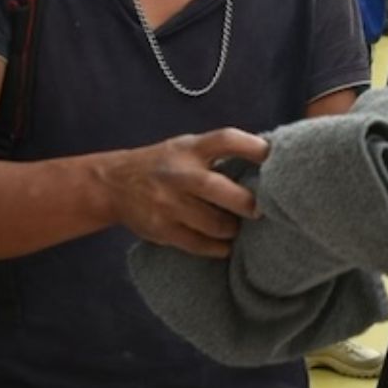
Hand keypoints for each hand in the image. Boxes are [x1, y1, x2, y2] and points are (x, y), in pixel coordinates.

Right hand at [103, 129, 268, 257]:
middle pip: (219, 189)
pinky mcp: (162, 229)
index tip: (274, 158)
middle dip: (247, 203)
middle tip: (261, 211)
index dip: (254, 148)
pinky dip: (218, 247)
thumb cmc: (163, 164)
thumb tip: (269, 162)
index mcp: (190, 148)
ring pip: (214, 223)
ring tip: (239, 227)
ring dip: (233, 228)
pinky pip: (199, 245)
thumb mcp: (186, 147)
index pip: (226, 140)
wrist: (113, 184)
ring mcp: (169, 203)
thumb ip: (218, 152)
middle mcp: (179, 174)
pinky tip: (225, 244)